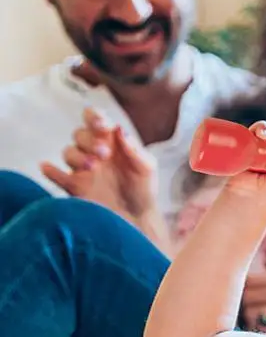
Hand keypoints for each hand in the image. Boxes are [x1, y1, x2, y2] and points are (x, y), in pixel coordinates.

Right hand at [41, 107, 156, 219]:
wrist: (138, 218)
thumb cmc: (144, 189)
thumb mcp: (147, 168)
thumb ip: (135, 149)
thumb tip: (119, 129)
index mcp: (110, 141)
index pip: (94, 118)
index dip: (94, 117)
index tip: (102, 125)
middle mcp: (93, 151)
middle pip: (79, 134)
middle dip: (89, 141)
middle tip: (104, 154)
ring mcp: (82, 168)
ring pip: (68, 152)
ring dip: (77, 156)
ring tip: (92, 167)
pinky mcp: (75, 186)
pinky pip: (57, 175)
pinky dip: (50, 171)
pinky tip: (47, 168)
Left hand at [242, 272, 265, 332]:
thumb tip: (234, 294)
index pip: (250, 279)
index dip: (238, 292)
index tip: (238, 304)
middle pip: (246, 295)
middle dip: (242, 309)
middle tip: (247, 321)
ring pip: (250, 313)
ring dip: (250, 324)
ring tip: (262, 331)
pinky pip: (261, 332)